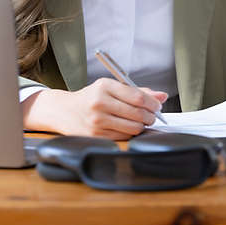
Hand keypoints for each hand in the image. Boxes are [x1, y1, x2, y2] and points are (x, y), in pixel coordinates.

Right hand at [22, 78, 167, 138]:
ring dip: (141, 126)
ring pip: (133, 128)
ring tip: (140, 121)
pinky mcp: (96, 136)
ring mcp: (97, 121)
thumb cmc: (91, 98)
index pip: (137, 96)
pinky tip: (126, 127)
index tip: (157, 106)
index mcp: (105, 87)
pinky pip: (124, 137)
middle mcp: (100, 103)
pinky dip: (130, 133)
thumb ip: (137, 91)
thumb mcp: (110, 87)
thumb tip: (161, 97)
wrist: (64, 111)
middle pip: (137, 114)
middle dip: (150, 116)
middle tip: (152, 116)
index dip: (152, 103)